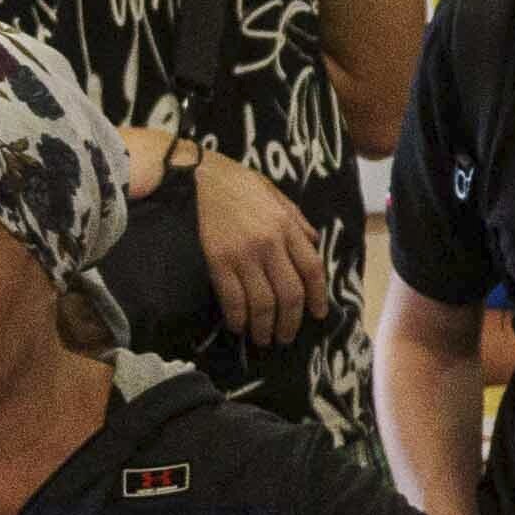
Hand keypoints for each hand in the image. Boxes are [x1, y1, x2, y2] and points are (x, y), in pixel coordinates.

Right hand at [186, 148, 339, 346]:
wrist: (196, 175)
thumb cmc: (235, 182)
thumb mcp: (274, 193)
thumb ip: (296, 219)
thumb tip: (314, 242)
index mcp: (286, 227)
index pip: (311, 269)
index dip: (318, 296)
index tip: (318, 314)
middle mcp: (269, 244)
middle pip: (289, 293)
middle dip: (290, 321)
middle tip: (286, 337)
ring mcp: (243, 254)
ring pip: (263, 302)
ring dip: (265, 327)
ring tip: (264, 339)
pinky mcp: (217, 261)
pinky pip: (233, 298)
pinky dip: (238, 318)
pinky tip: (238, 326)